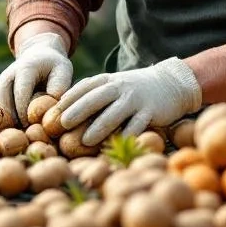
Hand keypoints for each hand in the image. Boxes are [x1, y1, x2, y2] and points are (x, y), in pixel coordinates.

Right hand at [0, 32, 72, 123]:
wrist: (39, 54)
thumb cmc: (54, 66)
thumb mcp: (63, 70)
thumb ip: (60, 86)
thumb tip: (51, 106)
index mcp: (25, 68)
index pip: (20, 93)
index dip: (24, 111)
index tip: (32, 125)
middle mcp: (8, 73)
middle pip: (4, 99)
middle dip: (12, 117)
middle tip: (23, 133)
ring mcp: (0, 80)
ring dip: (4, 118)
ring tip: (16, 132)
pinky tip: (11, 128)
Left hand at [57, 58, 202, 146]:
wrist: (172, 83)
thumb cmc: (136, 89)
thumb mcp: (115, 84)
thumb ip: (95, 93)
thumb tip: (65, 109)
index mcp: (109, 80)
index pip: (85, 87)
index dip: (68, 98)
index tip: (53, 111)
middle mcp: (121, 87)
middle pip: (96, 98)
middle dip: (78, 110)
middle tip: (62, 124)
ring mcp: (136, 99)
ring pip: (115, 113)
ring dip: (99, 127)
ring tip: (85, 140)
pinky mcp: (151, 111)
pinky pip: (137, 125)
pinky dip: (126, 136)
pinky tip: (116, 146)